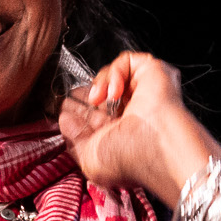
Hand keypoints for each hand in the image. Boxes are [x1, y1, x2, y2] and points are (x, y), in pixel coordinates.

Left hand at [57, 53, 220, 206]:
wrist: (156, 145)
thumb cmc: (130, 158)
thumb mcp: (88, 156)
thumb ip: (73, 137)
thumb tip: (65, 119)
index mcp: (119, 135)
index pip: (92, 117)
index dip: (75, 112)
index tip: (64, 109)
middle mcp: (132, 114)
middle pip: (100, 94)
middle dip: (84, 95)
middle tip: (73, 98)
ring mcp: (143, 93)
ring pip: (110, 76)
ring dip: (99, 84)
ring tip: (97, 98)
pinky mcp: (153, 73)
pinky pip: (125, 61)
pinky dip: (115, 73)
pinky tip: (115, 92)